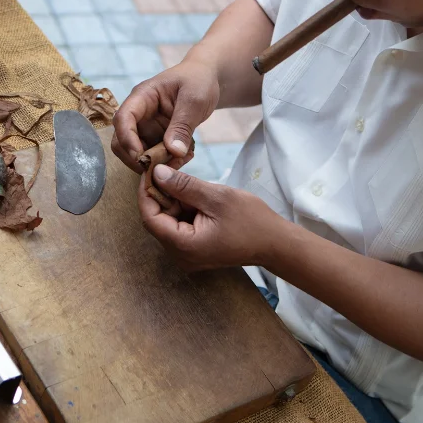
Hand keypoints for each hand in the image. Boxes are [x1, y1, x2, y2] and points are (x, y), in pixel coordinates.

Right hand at [111, 61, 219, 172]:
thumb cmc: (198, 81)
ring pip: (137, 153)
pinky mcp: (156, 137)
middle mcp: (139, 114)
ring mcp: (147, 127)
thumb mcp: (195, 100)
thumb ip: (183, 125)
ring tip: (180, 160)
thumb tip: (173, 151)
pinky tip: (186, 156)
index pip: (123, 118)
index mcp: (142, 97)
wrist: (206, 79)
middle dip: (137, 158)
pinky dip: (166, 162)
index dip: (127, 139)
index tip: (141, 157)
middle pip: (121, 140)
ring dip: (155, 163)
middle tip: (161, 168)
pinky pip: (154, 156)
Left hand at [139, 164, 285, 271]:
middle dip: (161, 193)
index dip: (146, 192)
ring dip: (173, 200)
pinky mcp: (195, 250)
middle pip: (157, 220)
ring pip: (168, 221)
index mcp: (184, 246)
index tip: (150, 168)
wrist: (275, 243)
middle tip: (167, 167)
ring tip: (185, 179)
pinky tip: (194, 194)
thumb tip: (156, 173)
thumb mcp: (217, 197)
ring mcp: (187, 255)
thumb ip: (184, 186)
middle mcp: (180, 256)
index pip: (149, 217)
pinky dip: (183, 209)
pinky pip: (180, 227)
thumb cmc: (251, 221)